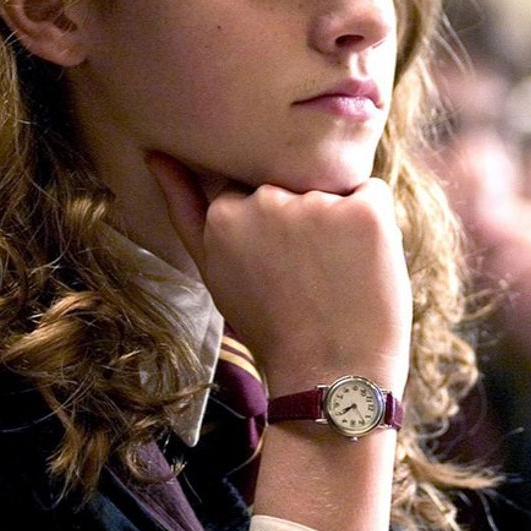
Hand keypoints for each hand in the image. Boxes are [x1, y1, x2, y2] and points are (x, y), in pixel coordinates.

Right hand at [145, 151, 411, 394]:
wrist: (331, 376)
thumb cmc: (270, 326)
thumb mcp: (212, 270)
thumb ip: (183, 208)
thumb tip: (156, 154)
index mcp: (225, 213)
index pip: (255, 186)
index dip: (273, 224)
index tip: (278, 266)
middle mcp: (266, 201)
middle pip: (292, 181)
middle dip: (303, 215)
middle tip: (308, 274)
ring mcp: (317, 205)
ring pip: (331, 188)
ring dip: (338, 220)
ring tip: (336, 275)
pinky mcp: (365, 213)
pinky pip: (371, 193)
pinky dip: (375, 222)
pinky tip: (363, 263)